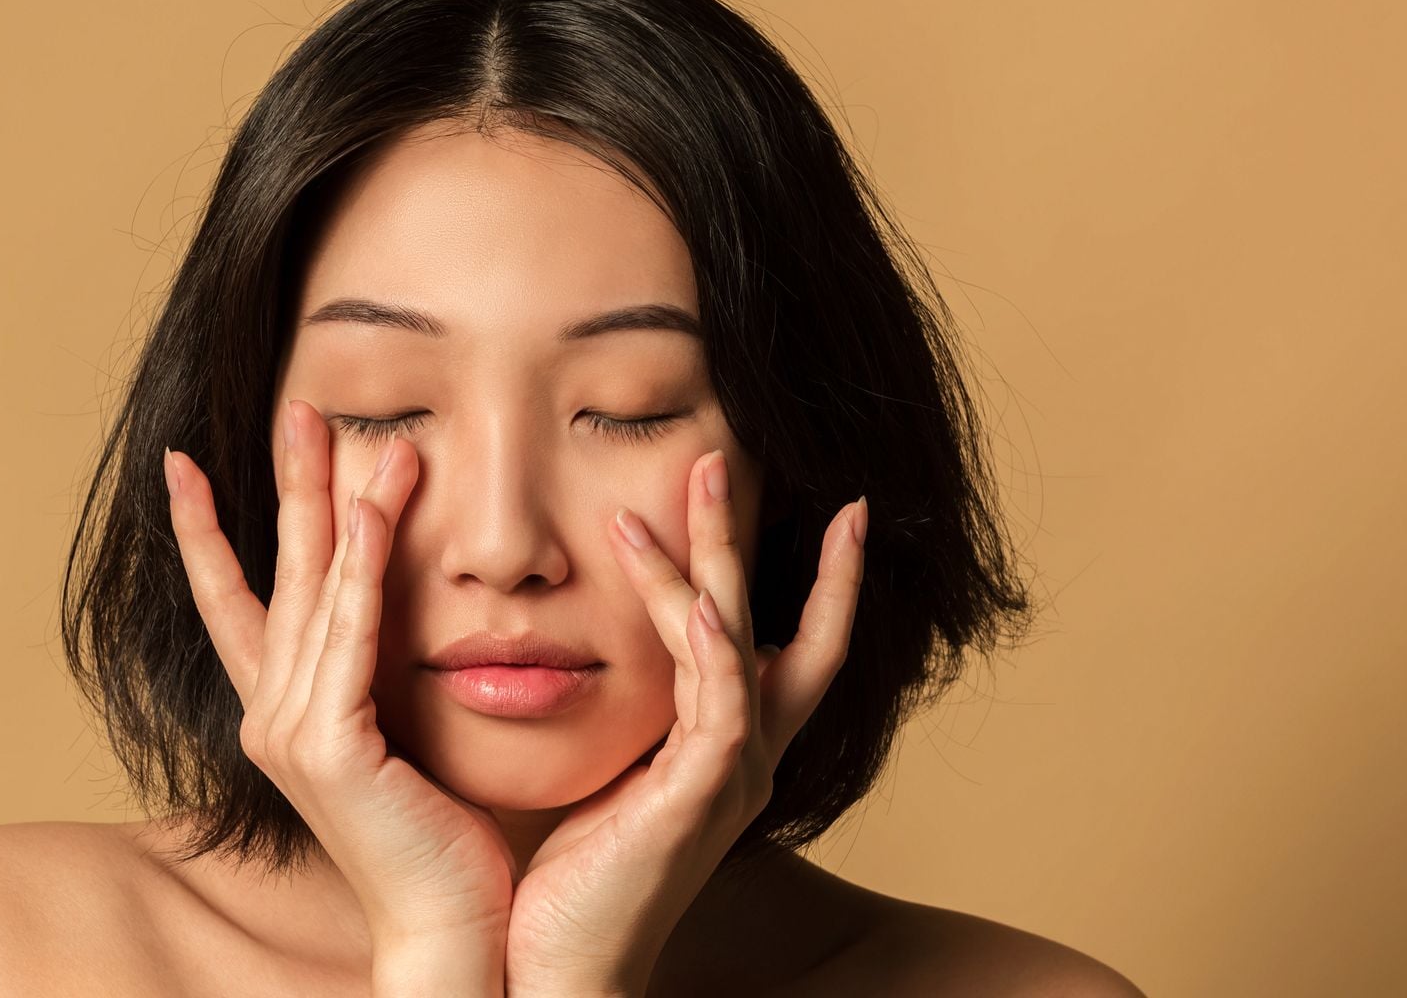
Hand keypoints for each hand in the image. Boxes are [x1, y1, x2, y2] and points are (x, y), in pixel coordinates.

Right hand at [162, 400, 514, 970]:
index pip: (235, 605)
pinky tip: (374, 506)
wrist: (450, 926)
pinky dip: (360, 566)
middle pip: (274, 576)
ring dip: (334, 505)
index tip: (182, 467)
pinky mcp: (330, 747)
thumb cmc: (438, 840)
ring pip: (313, 592)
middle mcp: (271, 718)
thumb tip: (398, 609)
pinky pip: (348, 635)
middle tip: (298, 406)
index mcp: (284, 716)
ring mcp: (291, 733)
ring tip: (354, 430)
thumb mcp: (400, 739)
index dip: (206, 535)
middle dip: (283, 487)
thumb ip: (382, 675)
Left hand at [503, 448, 867, 997]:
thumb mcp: (617, 778)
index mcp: (728, 753)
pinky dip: (705, 633)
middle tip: (727, 458)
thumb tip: (607, 658)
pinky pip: (716, 695)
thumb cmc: (577, 880)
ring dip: (717, 557)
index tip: (842, 512)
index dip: (821, 583)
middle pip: (779, 625)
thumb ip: (637, 722)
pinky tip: (676, 582)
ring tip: (694, 479)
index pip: (790, 649)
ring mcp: (732, 775)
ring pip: (740, 639)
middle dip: (756, 540)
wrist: (564, 968)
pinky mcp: (700, 793)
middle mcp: (746, 758)